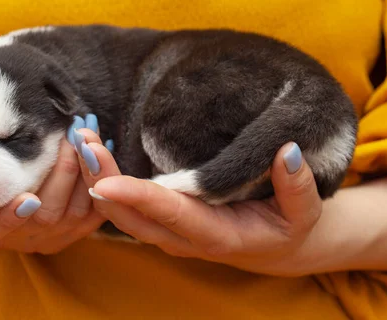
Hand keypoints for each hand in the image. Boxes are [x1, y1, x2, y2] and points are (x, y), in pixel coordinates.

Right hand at [0, 115, 106, 253]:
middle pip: (49, 216)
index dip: (13, 216)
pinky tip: (102, 149)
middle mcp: (20, 238)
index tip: (26, 197)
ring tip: (88, 134)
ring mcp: (51, 236)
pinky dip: (103, 181)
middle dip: (64, 174)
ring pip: (78, 212)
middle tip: (72, 136)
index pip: (0, 228)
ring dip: (88, 172)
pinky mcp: (75, 229)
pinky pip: (96, 212)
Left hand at [79, 139, 328, 275]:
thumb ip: (297, 185)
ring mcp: (168, 232)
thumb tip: (287, 150)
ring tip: (81, 139)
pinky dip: (105, 181)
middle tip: (83, 142)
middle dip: (102, 181)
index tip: (104, 183)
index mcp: (217, 236)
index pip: (171, 215)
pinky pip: (125, 206)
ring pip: (121, 214)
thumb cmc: (288, 226)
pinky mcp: (160, 221)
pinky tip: (94, 151)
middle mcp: (183, 238)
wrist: (274, 246)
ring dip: (97, 178)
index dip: (138, 199)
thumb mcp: (304, 211)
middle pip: (132, 217)